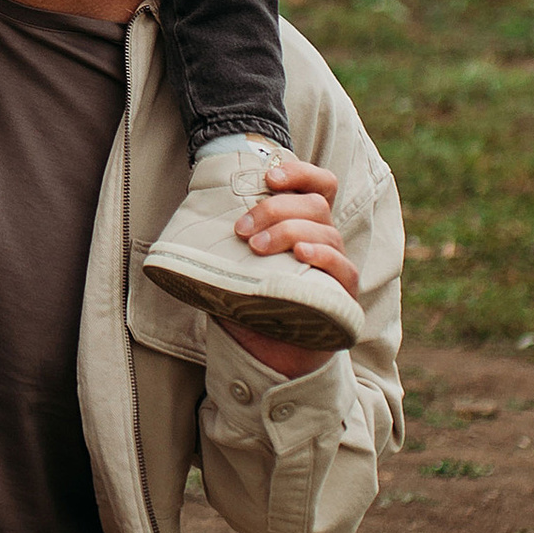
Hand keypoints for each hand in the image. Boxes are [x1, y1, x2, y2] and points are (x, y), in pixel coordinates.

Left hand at [227, 153, 357, 375]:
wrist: (271, 360)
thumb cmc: (254, 309)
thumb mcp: (234, 272)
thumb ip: (225, 250)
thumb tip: (190, 230)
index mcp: (304, 227)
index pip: (319, 186)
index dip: (300, 173)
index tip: (271, 175)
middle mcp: (324, 243)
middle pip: (316, 205)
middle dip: (276, 208)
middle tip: (242, 229)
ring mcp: (336, 269)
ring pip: (326, 232)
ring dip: (288, 232)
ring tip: (257, 247)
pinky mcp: (343, 298)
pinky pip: (343, 269)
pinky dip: (323, 256)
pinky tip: (301, 257)